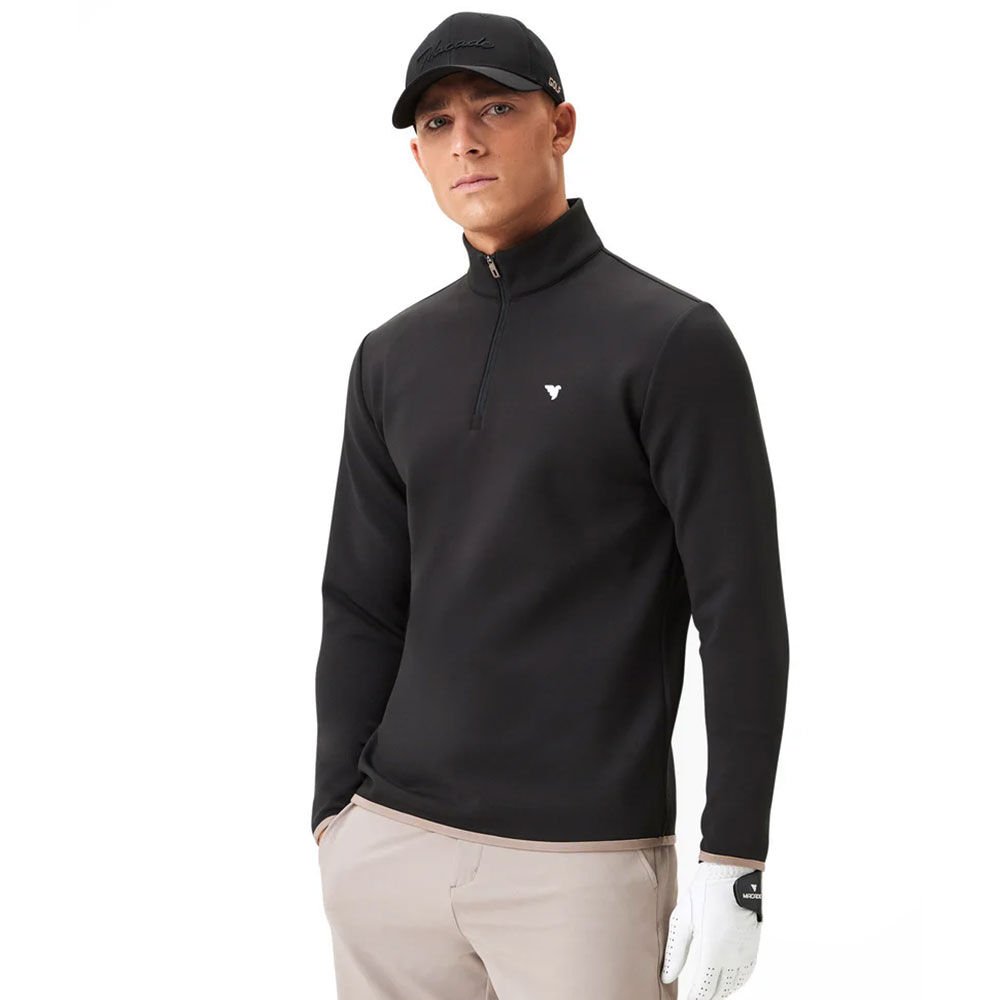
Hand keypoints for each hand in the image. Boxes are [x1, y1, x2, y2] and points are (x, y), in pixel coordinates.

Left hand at [660, 861, 762, 998]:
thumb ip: (674, 952)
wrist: (731, 874)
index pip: (703, 989)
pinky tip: (726, 980)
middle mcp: (732, 957)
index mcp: (712, 952)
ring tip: (707, 992)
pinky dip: (736, 982)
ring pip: (734, 985)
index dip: (694, 998)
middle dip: (706, 997)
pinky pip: (746, 973)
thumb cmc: (703, 894)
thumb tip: (666, 977)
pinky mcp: (753, 945)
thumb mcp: (682, 920)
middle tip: (694, 997)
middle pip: (719, 990)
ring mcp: (745, 952)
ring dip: (721, 991)